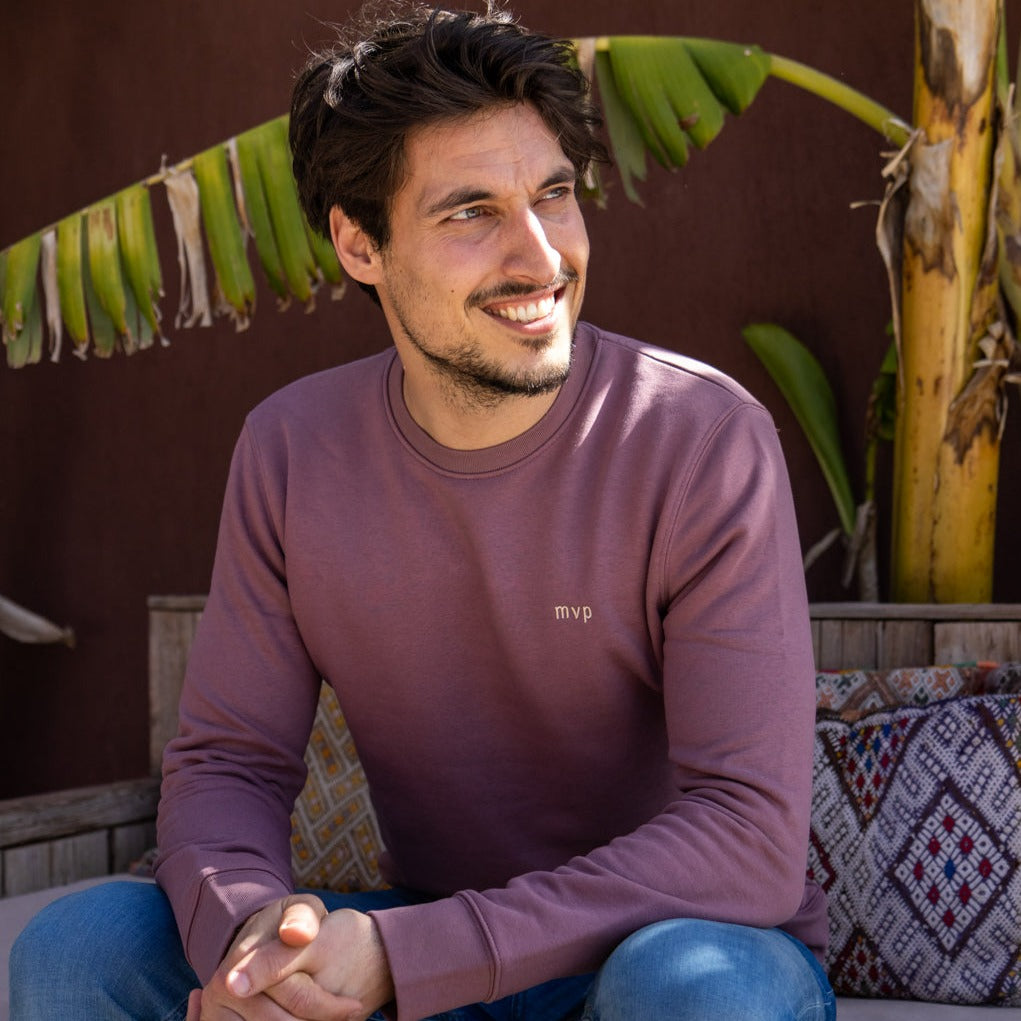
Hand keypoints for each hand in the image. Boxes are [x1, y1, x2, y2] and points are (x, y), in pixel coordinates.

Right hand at [186, 894, 364, 1019]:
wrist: (258, 941)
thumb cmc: (288, 925)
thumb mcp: (300, 910)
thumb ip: (302, 919)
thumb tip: (295, 934)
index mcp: (240, 962)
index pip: (295, 996)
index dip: (327, 1005)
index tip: (354, 1006)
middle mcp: (221, 993)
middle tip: (348, 1015)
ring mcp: (218, 1015)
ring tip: (328, 1018)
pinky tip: (307, 1019)